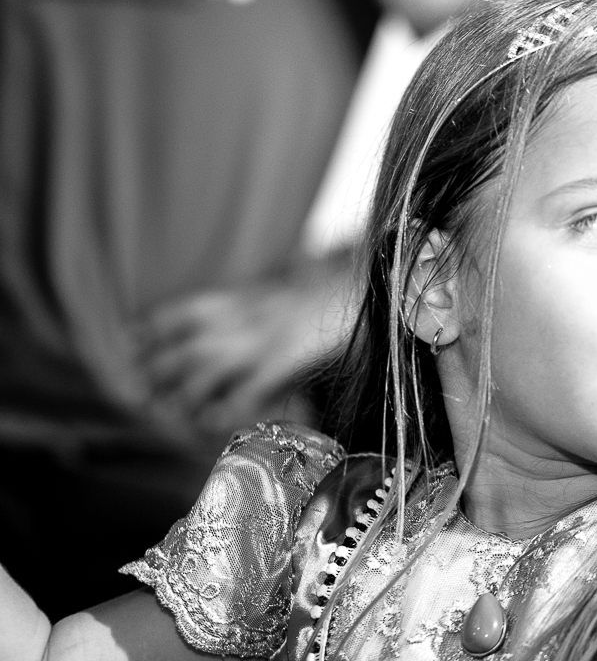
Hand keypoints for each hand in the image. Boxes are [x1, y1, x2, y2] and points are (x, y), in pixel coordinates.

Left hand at [136, 281, 352, 437]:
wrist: (353, 291)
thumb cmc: (318, 292)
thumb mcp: (275, 290)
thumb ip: (247, 302)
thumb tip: (222, 316)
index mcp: (239, 297)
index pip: (182, 311)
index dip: (152, 327)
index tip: (128, 340)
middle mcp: (241, 318)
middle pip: (185, 346)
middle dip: (158, 369)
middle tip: (138, 390)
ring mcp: (260, 341)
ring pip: (206, 371)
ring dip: (183, 394)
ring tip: (169, 410)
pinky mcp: (281, 363)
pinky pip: (244, 391)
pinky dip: (224, 410)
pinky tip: (210, 422)